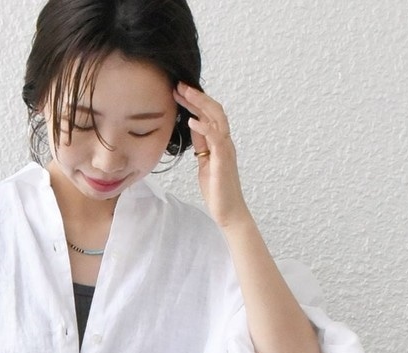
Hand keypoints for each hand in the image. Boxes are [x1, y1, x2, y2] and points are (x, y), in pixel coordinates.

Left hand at [173, 82, 249, 231]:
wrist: (229, 212)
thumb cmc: (217, 190)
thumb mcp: (204, 162)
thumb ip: (201, 144)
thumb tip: (194, 126)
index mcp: (220, 142)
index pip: (208, 115)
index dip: (194, 102)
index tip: (179, 92)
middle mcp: (225, 142)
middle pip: (213, 110)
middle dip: (196, 96)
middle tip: (179, 85)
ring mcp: (226, 149)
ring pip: (216, 118)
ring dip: (200, 104)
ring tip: (184, 93)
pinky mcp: (223, 160)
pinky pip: (215, 137)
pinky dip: (204, 126)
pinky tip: (191, 120)